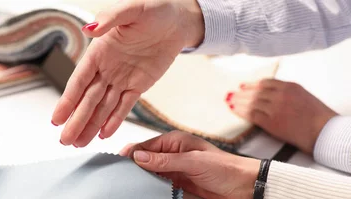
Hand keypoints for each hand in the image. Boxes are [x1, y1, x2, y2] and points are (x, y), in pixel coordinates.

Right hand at [52, 0, 204, 146]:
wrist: (177, 19)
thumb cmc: (154, 9)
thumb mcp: (132, 9)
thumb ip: (109, 20)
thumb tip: (89, 29)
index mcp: (99, 51)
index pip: (79, 80)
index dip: (68, 100)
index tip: (57, 118)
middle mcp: (106, 68)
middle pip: (88, 99)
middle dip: (76, 120)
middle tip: (65, 140)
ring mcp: (121, 79)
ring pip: (103, 107)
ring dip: (90, 125)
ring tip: (79, 143)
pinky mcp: (137, 86)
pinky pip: (123, 107)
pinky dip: (113, 121)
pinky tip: (103, 134)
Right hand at [120, 131, 259, 198]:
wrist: (245, 187)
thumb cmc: (225, 168)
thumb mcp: (193, 162)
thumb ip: (165, 160)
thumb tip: (138, 157)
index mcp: (175, 142)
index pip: (145, 146)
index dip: (130, 154)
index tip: (117, 164)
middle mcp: (172, 154)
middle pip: (144, 160)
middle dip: (133, 168)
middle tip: (121, 177)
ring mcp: (175, 170)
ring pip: (150, 174)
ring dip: (142, 179)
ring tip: (130, 186)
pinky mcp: (178, 185)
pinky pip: (159, 186)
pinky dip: (151, 188)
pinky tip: (145, 191)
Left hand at [226, 79, 337, 153]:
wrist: (322, 131)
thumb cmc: (316, 114)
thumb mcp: (302, 95)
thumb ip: (286, 92)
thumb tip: (268, 93)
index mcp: (289, 86)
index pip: (265, 83)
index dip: (252, 84)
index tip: (242, 85)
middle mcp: (280, 95)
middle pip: (255, 92)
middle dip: (241, 93)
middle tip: (230, 94)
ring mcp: (274, 108)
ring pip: (251, 103)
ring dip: (238, 102)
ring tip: (229, 101)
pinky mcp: (271, 122)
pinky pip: (252, 115)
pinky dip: (241, 112)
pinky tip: (234, 110)